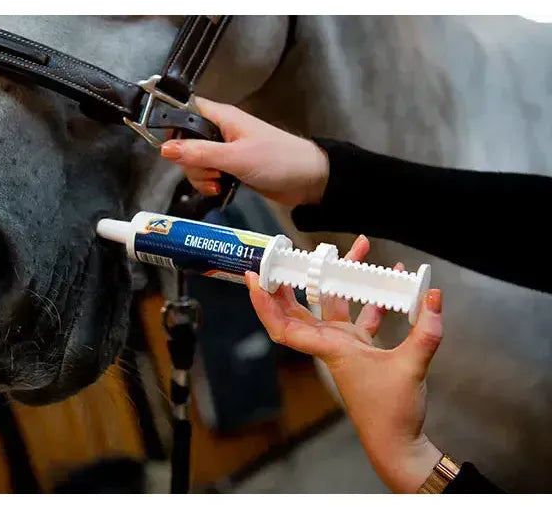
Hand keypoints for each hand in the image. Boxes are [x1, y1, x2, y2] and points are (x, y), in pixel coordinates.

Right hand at [160, 97, 329, 206]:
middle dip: (191, 163)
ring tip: (219, 184)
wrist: (308, 180)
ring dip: (200, 177)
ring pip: (195, 161)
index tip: (174, 149)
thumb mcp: (235, 157)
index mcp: (221, 117)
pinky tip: (221, 190)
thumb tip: (164, 149)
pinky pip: (208, 174)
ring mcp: (225, 150)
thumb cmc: (278, 160)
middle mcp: (220, 130)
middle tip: (211, 172)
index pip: (184, 112)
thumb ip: (199, 154)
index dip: (173, 128)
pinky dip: (209, 184)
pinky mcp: (230, 167)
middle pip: (186, 143)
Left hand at [245, 235, 443, 492]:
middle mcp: (330, 344)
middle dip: (299, 277)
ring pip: (333, 304)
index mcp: (329, 349)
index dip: (265, 303)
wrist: (397, 442)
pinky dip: (372, 298)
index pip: (284, 326)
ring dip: (342, 278)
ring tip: (356, 249)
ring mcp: (344, 344)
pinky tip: (392, 280)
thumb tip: (435, 295)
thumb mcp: (411, 367)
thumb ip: (426, 331)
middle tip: (297, 250)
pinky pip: (361, 315)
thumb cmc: (392, 412)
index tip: (255, 277)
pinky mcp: (361, 349)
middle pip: (302, 306)